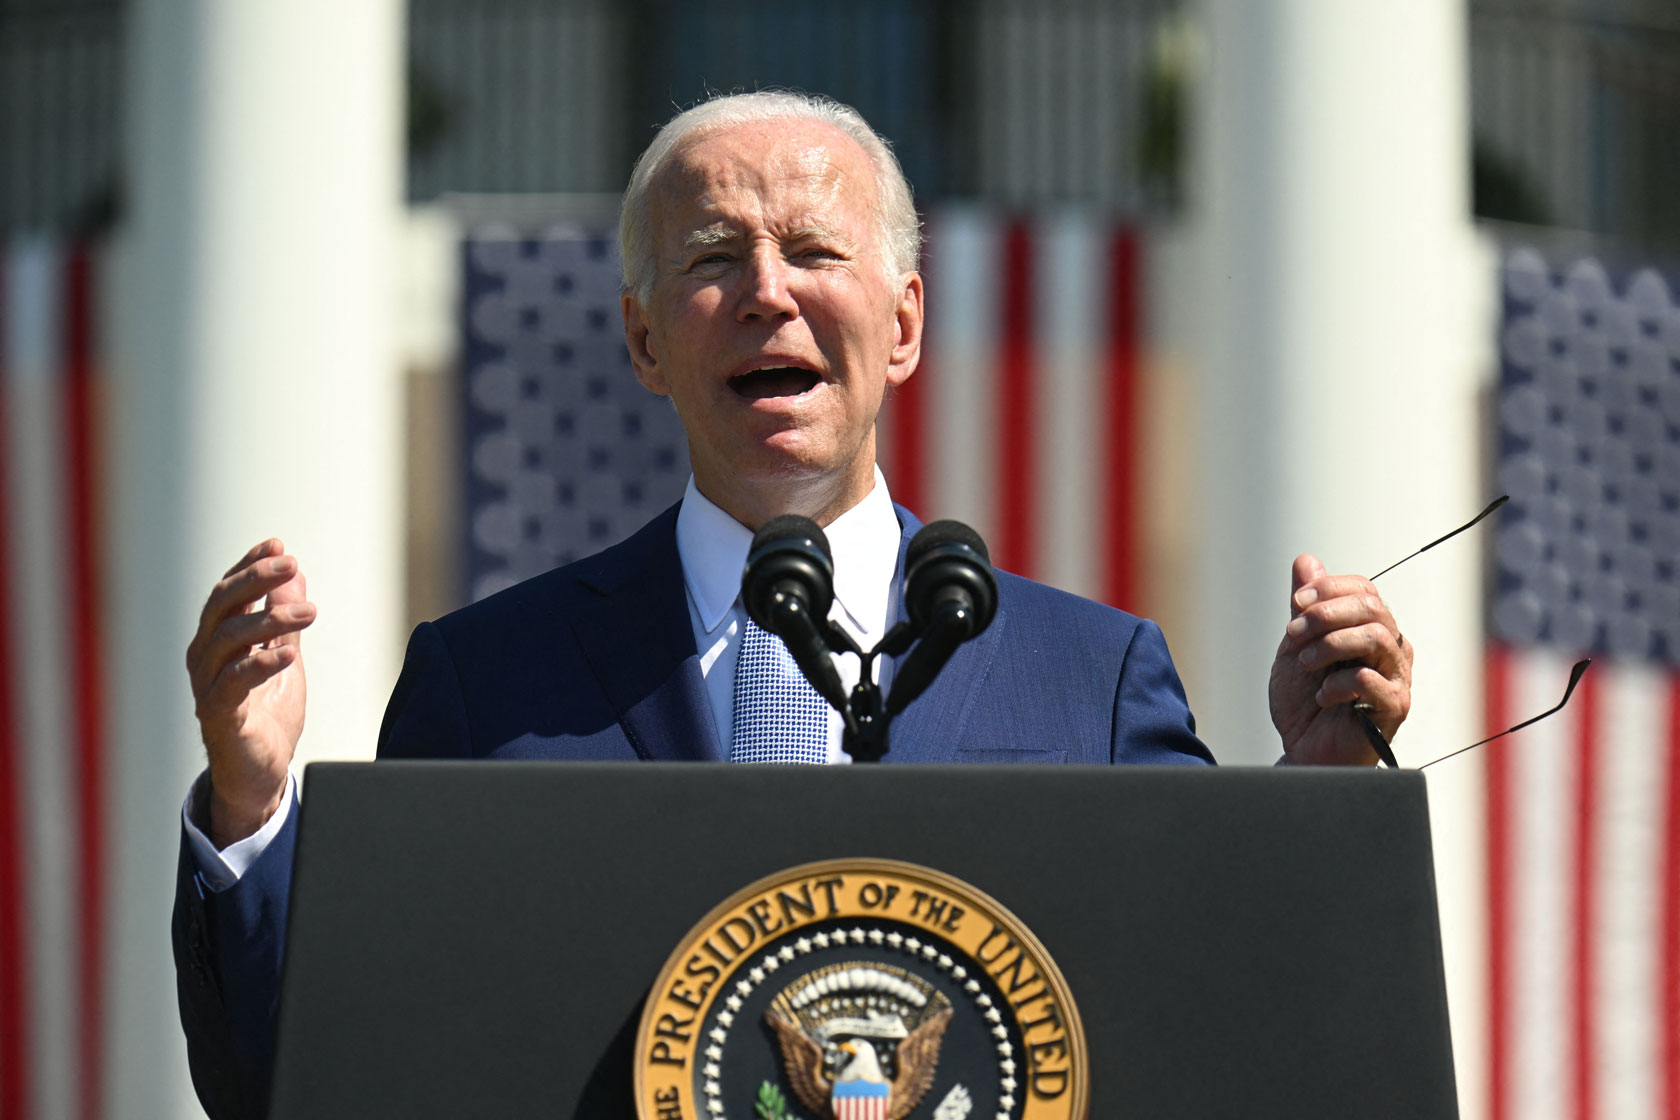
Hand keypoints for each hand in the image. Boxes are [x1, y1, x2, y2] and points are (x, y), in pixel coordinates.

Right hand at [185, 539, 315, 846]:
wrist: (259, 775)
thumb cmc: (268, 715)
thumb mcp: (283, 658)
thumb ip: (285, 621)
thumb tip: (296, 575)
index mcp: (218, 641)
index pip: (229, 592)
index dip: (249, 565)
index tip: (277, 542)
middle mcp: (206, 658)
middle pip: (222, 606)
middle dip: (256, 579)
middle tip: (291, 562)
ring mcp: (208, 686)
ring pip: (228, 639)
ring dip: (269, 619)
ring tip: (310, 612)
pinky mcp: (219, 716)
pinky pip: (233, 684)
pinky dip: (260, 664)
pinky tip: (289, 653)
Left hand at [1269, 554, 1411, 765]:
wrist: (1304, 751)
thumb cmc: (1305, 703)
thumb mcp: (1297, 646)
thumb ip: (1306, 608)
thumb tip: (1307, 561)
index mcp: (1371, 630)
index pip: (1364, 590)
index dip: (1329, 589)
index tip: (1296, 602)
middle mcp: (1391, 649)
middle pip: (1372, 608)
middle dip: (1324, 614)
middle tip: (1293, 634)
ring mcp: (1396, 678)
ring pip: (1375, 636)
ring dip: (1329, 644)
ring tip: (1304, 664)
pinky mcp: (1394, 707)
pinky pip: (1372, 680)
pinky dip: (1338, 683)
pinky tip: (1321, 696)